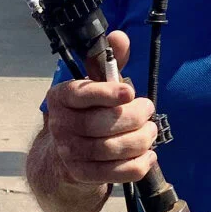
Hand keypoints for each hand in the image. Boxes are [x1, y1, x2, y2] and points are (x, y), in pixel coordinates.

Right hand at [36, 30, 157, 193]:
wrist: (65, 154)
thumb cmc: (87, 111)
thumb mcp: (96, 84)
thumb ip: (110, 61)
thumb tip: (119, 37)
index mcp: (61, 96)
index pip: (82, 94)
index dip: (107, 93)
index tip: (130, 92)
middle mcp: (59, 124)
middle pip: (101, 123)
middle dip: (134, 117)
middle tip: (149, 111)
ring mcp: (68, 152)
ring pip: (111, 149)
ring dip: (140, 140)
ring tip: (151, 131)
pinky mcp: (81, 174)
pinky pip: (115, 173)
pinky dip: (137, 165)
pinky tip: (148, 155)